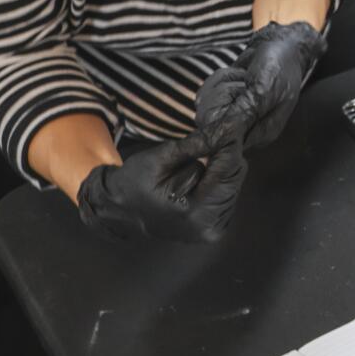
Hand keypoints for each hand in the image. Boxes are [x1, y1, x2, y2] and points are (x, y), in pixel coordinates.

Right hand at [77, 132, 246, 242]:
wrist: (119, 209)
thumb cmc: (134, 181)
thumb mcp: (161, 157)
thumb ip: (198, 144)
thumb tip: (228, 127)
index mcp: (194, 211)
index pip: (228, 168)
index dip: (230, 142)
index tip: (231, 124)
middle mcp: (209, 226)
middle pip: (235, 177)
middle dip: (224, 156)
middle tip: (207, 144)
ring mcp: (213, 231)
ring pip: (234, 185)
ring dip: (220, 170)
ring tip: (195, 168)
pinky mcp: (214, 230)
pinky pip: (228, 196)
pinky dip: (218, 183)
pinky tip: (199, 182)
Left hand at [194, 21, 326, 151]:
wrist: (281, 46)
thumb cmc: (279, 67)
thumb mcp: (263, 92)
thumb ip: (239, 117)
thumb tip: (216, 141)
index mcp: (260, 134)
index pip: (223, 137)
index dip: (224, 115)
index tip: (242, 94)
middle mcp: (245, 130)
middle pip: (209, 120)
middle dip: (225, 93)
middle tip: (247, 83)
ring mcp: (233, 117)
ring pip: (205, 105)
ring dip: (223, 83)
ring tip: (246, 78)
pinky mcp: (224, 104)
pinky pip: (204, 94)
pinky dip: (219, 79)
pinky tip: (239, 75)